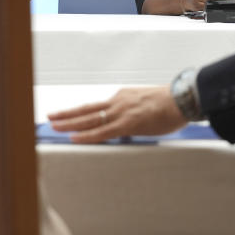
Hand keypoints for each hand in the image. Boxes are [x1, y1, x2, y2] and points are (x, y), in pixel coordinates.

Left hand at [47, 87, 187, 143]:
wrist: (183, 99)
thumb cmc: (172, 104)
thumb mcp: (148, 105)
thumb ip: (136, 114)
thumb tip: (131, 125)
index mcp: (123, 97)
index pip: (97, 106)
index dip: (81, 112)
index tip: (69, 115)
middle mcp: (118, 102)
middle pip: (87, 109)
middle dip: (67, 114)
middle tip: (50, 117)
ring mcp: (121, 112)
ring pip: (89, 119)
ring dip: (70, 123)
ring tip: (54, 126)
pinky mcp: (127, 123)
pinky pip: (102, 131)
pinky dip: (86, 135)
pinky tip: (73, 137)